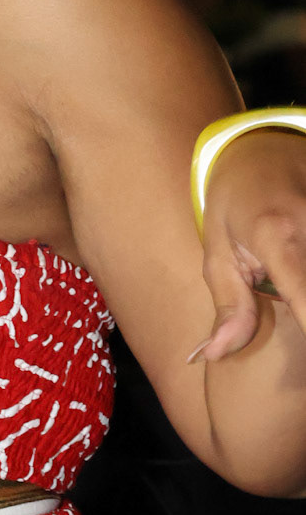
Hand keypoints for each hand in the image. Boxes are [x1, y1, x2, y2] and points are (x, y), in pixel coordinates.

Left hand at [197, 128, 305, 358]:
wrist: (263, 145)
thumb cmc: (232, 203)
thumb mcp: (218, 252)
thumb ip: (228, 307)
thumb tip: (217, 356)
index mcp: (277, 236)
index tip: (301, 369)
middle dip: (305, 313)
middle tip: (280, 298)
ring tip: (288, 287)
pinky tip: (298, 273)